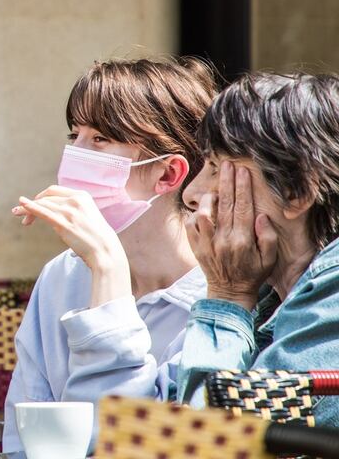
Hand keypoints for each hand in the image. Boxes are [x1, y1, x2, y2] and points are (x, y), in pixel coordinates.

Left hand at [13, 185, 128, 274]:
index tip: (34, 204)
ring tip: (16, 214)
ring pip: (42, 204)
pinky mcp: (63, 223)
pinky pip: (43, 212)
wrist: (105, 251)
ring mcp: (69, 211)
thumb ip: (72, 211)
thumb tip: (54, 215)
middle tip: (22, 215)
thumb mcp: (86, 216)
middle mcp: (75, 200)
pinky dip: (30, 208)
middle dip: (33, 204)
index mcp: (82, 196)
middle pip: (46, 198)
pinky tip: (21, 206)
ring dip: (26, 209)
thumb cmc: (96, 237)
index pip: (55, 191)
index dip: (41, 196)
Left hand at [186, 161, 277, 309]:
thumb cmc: (253, 274)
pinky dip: (193, 214)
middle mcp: (222, 240)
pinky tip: (201, 208)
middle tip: (227, 164)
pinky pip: (189, 225)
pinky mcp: (195, 247)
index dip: (243, 188)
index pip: (243, 208)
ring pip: (203, 214)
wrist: (229, 293)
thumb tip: (260, 216)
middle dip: (226, 182)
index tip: (242, 171)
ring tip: (214, 188)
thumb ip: (267, 237)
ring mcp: (206, 244)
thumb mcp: (269, 259)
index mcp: (242, 241)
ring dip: (208, 198)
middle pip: (225, 205)